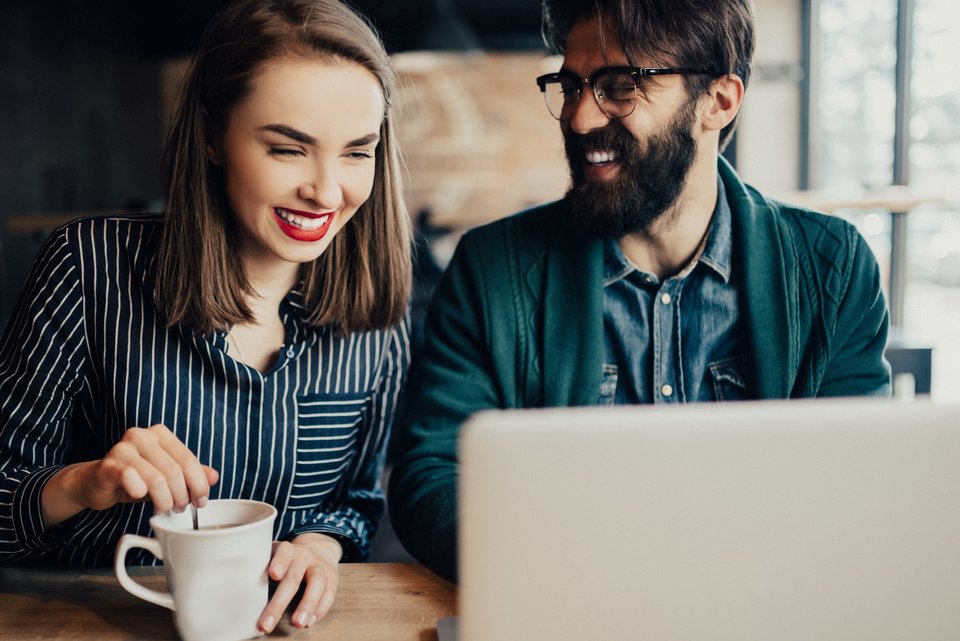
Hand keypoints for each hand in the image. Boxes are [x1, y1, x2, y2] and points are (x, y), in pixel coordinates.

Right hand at [41, 424, 218, 526]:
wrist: (97, 482)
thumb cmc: (136, 478)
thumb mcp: (166, 475)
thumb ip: (190, 474)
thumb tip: (214, 477)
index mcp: (160, 434)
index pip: (189, 460)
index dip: (199, 485)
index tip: (200, 502)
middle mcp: (142, 435)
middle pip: (174, 472)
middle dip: (182, 496)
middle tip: (179, 509)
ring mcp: (123, 448)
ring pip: (156, 479)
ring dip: (164, 500)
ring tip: (163, 508)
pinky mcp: (108, 465)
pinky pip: (131, 479)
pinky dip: (141, 493)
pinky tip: (141, 498)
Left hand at [258, 533, 342, 632]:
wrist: (320, 548)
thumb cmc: (289, 559)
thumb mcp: (275, 554)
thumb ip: (261, 566)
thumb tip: (235, 588)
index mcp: (288, 549)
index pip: (283, 553)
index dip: (279, 562)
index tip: (273, 575)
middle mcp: (305, 556)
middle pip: (293, 578)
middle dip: (279, 603)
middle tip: (266, 623)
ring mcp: (320, 567)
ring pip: (317, 584)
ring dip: (307, 605)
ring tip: (298, 623)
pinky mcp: (332, 578)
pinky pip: (329, 594)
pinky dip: (320, 609)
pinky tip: (310, 621)